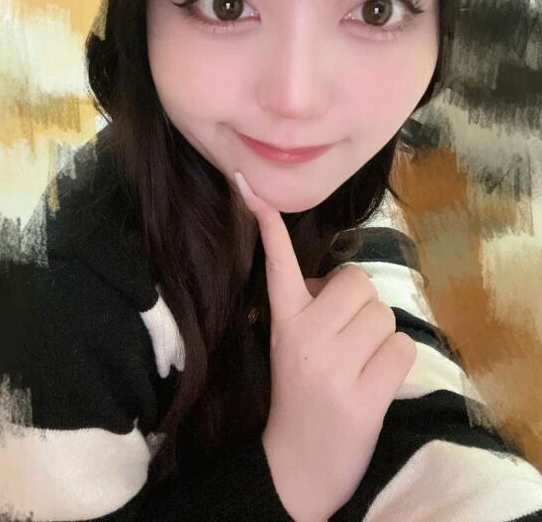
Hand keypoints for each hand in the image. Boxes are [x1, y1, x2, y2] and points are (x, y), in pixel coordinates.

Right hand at [234, 172, 416, 521]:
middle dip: (361, 305)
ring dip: (380, 336)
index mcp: (284, 324)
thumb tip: (336, 280)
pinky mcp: (366, 395)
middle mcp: (307, 338)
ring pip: (385, 314)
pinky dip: (396, 362)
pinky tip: (374, 382)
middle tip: (346, 336)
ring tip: (358, 364)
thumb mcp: (289, 347)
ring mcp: (336, 367)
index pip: (277, 266)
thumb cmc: (298, 397)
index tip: (253, 190)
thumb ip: (307, 310)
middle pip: (359, 282)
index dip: (269, 227)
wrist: (298, 466)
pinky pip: (403, 347)